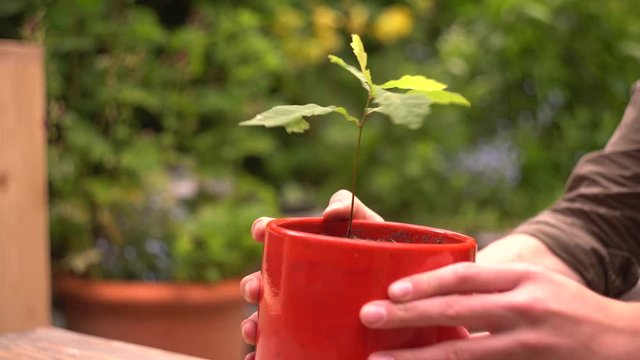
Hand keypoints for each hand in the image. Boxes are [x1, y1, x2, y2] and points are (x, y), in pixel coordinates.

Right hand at [240, 190, 382, 359]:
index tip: (259, 231)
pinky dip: (262, 354)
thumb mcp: (373, 231)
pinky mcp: (310, 337)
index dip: (262, 228)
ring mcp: (301, 310)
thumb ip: (354, 211)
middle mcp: (297, 281)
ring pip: (265, 317)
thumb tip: (330, 212)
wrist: (408, 299)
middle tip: (255, 289)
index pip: (276, 235)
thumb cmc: (387, 257)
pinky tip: (256, 358)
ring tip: (252, 329)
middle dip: (251, 284)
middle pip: (262, 280)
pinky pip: (279, 348)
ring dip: (251, 323)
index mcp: (307, 249)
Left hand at [360, 262, 639, 359]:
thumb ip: (493, 283)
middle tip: (370, 316)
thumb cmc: (569, 307)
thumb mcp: (535, 282)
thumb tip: (438, 285)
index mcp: (522, 279)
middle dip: (409, 315)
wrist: (624, 342)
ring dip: (418, 359)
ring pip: (463, 355)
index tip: (392, 289)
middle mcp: (525, 309)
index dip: (426, 282)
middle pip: (457, 312)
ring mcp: (529, 347)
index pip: (466, 276)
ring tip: (381, 359)